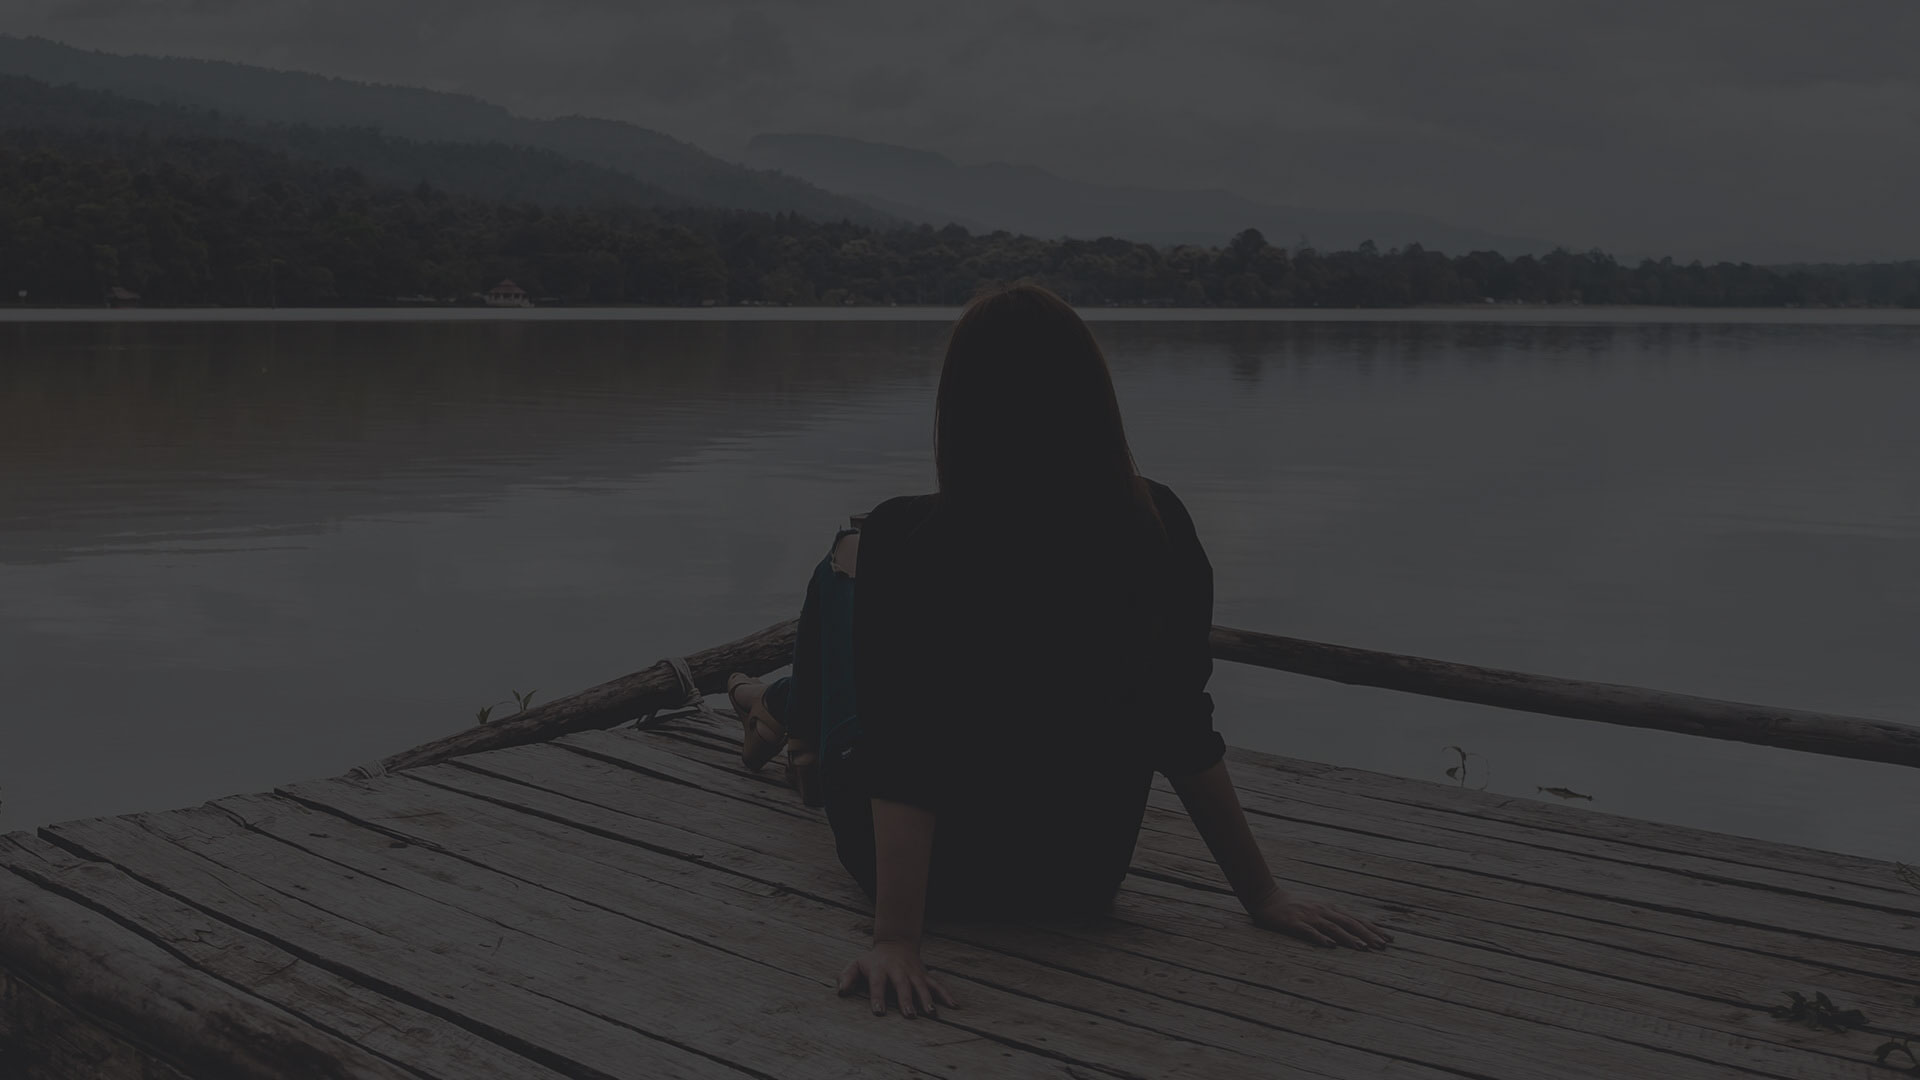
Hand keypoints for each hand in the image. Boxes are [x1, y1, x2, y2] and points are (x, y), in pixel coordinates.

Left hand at [837, 940, 957, 1017]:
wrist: (896, 942)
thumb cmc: (874, 960)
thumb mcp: (857, 963)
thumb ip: (847, 977)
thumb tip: (840, 992)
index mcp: (880, 969)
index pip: (878, 984)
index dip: (878, 998)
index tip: (879, 1012)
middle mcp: (898, 971)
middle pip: (902, 986)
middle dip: (906, 1000)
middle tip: (909, 1015)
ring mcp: (913, 973)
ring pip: (921, 986)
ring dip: (927, 999)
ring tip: (931, 1013)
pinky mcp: (924, 975)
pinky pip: (937, 985)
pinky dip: (946, 994)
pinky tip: (954, 1006)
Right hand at [1252, 890, 1392, 948]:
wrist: (1267, 897)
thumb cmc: (1294, 904)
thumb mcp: (1317, 906)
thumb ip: (1333, 915)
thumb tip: (1353, 927)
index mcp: (1330, 907)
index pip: (1356, 918)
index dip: (1373, 928)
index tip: (1389, 939)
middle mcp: (1323, 910)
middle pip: (1349, 923)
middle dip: (1367, 934)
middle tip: (1383, 946)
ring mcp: (1309, 916)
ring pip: (1333, 927)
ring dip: (1349, 938)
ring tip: (1363, 948)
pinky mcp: (1295, 923)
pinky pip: (1310, 932)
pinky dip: (1321, 938)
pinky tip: (1330, 945)